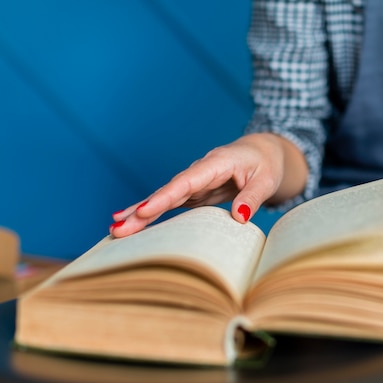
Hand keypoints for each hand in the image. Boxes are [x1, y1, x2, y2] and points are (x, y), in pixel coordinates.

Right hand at [109, 133, 306, 237]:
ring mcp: (195, 182)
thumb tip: (238, 217)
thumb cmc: (266, 164)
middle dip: (142, 209)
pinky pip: (171, 204)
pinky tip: (132, 223)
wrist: (262, 152)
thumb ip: (252, 197)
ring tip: (116, 230)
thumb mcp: (267, 180)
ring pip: (164, 198)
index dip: (164, 196)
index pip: (187, 181)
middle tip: (118, 228)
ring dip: (140, 214)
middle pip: (168, 191)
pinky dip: (152, 214)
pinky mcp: (195, 192)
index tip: (144, 211)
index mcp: (217, 163)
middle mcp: (200, 171)